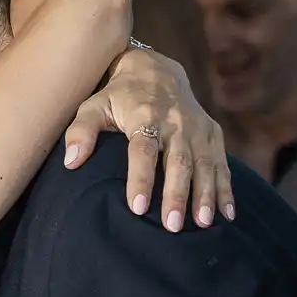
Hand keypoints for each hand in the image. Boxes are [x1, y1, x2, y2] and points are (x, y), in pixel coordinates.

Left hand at [63, 46, 233, 232]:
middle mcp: (176, 122)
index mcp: (145, 116)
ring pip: (204, 164)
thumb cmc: (118, 96)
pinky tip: (227, 214)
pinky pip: (221, 163)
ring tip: (203, 224)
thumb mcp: (94, 106)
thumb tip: (70, 162)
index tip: (137, 208)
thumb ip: (80, 131)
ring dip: (205, 195)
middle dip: (177, 194)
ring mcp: (197, 128)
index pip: (143, 150)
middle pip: (178, 161)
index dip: (141, 178)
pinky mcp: (212, 133)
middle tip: (172, 226)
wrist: (156, 70)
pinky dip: (225, 189)